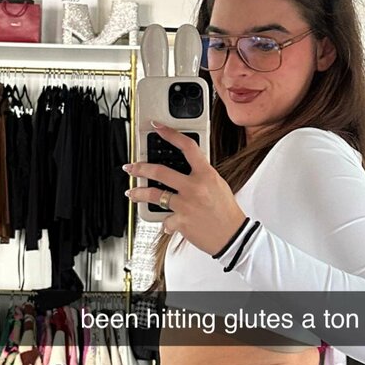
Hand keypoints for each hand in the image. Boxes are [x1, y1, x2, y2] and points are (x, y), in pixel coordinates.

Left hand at [124, 123, 247, 255]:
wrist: (233, 237)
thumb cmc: (227, 212)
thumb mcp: (218, 185)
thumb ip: (201, 175)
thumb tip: (185, 168)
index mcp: (206, 175)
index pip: (187, 147)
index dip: (170, 134)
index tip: (158, 128)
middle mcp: (194, 188)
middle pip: (160, 172)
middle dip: (140, 168)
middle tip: (131, 168)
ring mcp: (185, 205)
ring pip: (153, 195)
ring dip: (138, 193)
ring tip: (131, 193)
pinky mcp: (180, 222)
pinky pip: (165, 219)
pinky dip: (165, 222)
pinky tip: (166, 222)